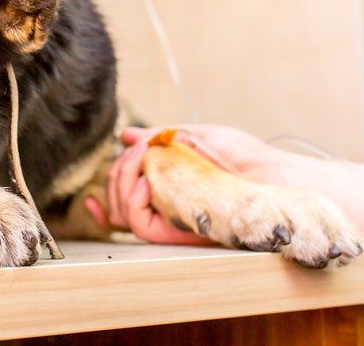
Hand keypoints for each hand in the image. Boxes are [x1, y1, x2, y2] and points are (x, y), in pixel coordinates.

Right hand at [86, 124, 292, 243]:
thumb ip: (158, 136)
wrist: (269, 172)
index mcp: (168, 187)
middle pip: (118, 200)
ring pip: (123, 212)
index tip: (94, 193)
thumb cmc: (242, 154)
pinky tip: (145, 180)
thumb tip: (126, 135)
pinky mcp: (178, 230)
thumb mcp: (195, 134)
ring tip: (140, 159)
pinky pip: (139, 224)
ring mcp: (170, 218)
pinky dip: (133, 201)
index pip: (126, 199)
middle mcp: (166, 206)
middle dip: (114, 173)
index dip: (107, 195)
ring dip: (120, 181)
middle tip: (135, 152)